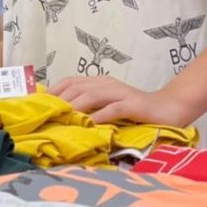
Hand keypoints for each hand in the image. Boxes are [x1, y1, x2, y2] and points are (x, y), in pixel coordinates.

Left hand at [49, 75, 190, 127]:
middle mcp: (107, 84)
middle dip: (58, 99)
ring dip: (75, 106)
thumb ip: (90, 106)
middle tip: (43, 113)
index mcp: (99, 82)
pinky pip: (113, 109)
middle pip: (77, 87)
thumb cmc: (135, 110)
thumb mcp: (108, 105)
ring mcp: (120, 93)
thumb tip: (63, 115)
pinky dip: (100, 116)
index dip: (53, 90)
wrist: (168, 108)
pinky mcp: (133, 104)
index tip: (37, 102)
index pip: (70, 81)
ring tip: (61, 117)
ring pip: (92, 95)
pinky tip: (90, 124)